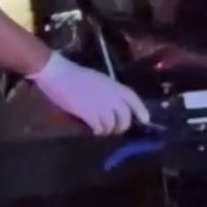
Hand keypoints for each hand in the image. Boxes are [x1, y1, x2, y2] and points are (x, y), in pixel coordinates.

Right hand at [27, 52, 151, 135]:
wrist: (60, 75)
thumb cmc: (76, 75)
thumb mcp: (99, 80)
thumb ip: (109, 92)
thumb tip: (114, 105)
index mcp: (115, 86)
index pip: (133, 98)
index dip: (141, 110)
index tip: (146, 120)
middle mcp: (112, 96)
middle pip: (125, 116)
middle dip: (122, 126)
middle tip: (116, 129)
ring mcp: (102, 106)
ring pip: (112, 125)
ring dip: (109, 130)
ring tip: (103, 130)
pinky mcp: (89, 114)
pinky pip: (100, 128)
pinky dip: (99, 131)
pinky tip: (95, 130)